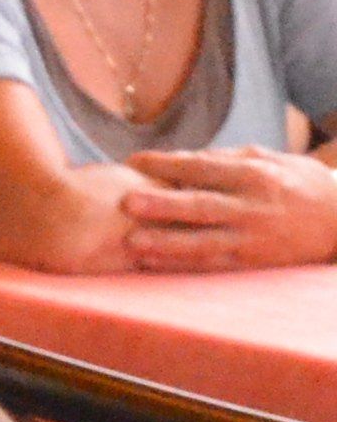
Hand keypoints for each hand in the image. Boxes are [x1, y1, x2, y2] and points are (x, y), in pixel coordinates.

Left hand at [121, 145, 336, 269]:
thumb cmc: (297, 182)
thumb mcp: (270, 159)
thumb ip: (225, 158)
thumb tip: (179, 158)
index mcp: (256, 174)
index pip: (203, 167)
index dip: (166, 164)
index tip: (133, 160)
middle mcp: (253, 206)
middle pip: (201, 205)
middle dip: (162, 204)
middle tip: (126, 200)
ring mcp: (252, 237)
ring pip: (203, 241)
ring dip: (165, 242)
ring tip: (131, 241)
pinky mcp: (251, 261)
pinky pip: (209, 263)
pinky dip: (179, 263)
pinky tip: (150, 262)